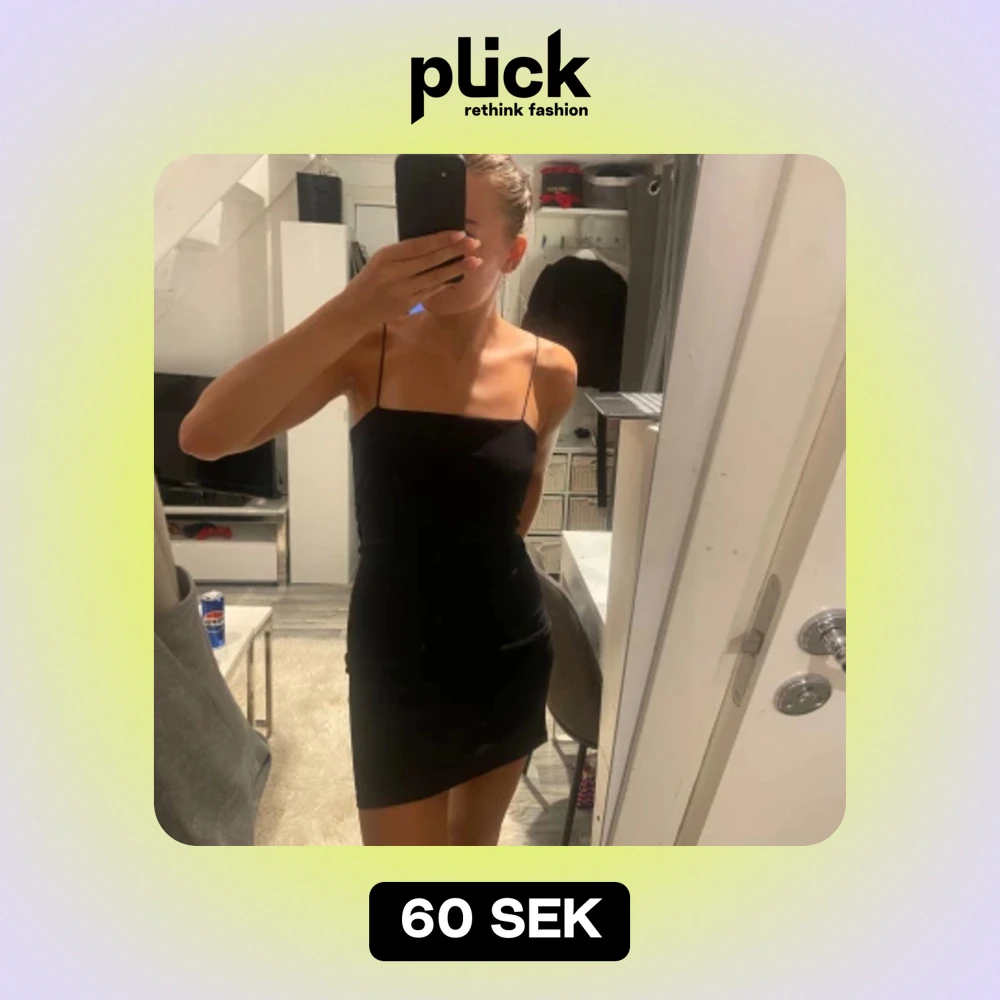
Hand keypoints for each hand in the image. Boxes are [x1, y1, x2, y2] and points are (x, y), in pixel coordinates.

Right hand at [336, 231, 481, 328]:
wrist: (355, 310)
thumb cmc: (369, 281)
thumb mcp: (380, 260)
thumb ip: (403, 254)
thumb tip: (434, 244)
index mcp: (386, 257)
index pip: (418, 246)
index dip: (441, 240)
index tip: (459, 233)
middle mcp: (394, 273)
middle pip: (430, 260)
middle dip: (454, 251)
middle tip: (474, 243)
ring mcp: (402, 291)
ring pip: (434, 277)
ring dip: (457, 268)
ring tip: (474, 261)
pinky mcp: (408, 304)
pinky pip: (431, 290)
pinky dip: (446, 282)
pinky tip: (459, 276)